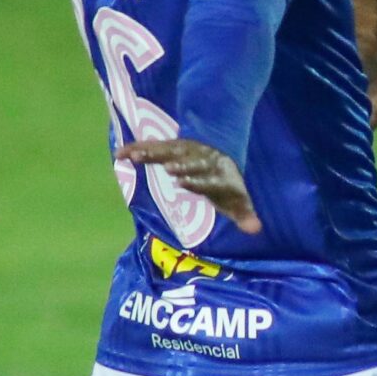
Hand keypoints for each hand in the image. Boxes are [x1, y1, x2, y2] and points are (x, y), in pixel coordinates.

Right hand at [116, 136, 262, 233]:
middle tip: (168, 170)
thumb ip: (243, 212)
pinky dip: (136, 149)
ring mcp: (184, 151)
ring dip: (152, 153)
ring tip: (135, 157)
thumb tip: (257, 229)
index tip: (184, 183)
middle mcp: (200, 159)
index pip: (207, 177)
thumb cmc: (226, 181)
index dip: (197, 180)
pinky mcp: (170, 147)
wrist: (222, 146)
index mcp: (217, 172)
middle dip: (180, 165)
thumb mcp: (235, 197)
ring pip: (167, 150)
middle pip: (188, 162)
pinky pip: (152, 148)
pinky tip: (120, 154)